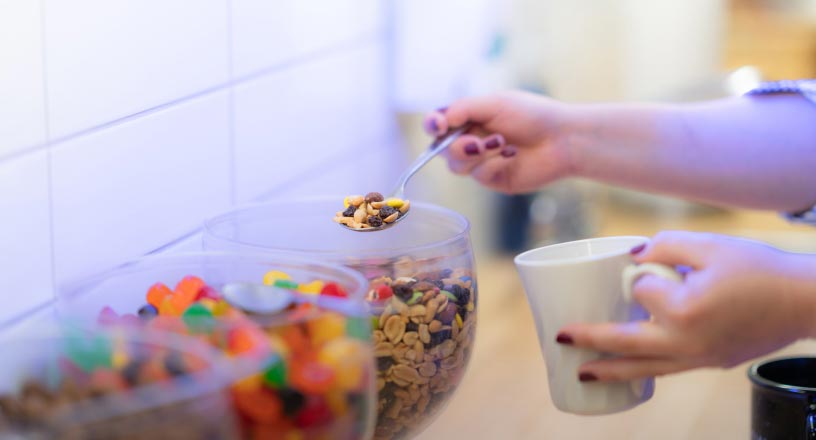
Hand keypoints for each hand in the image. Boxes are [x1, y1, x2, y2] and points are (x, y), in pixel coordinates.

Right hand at [423, 91, 575, 193]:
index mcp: (469, 118)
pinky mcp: (493, 179)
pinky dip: (494, 163)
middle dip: (457, 145)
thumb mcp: (495, 103)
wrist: (562, 139)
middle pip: (441, 149)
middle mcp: (471, 140)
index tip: (439, 126)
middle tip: (477, 142)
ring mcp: (481, 162)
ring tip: (502, 144)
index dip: (432, 125)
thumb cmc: (533, 115)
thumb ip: (463, 110)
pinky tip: (512, 155)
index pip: (437, 123)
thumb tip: (439, 121)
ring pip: (457, 165)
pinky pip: (479, 175)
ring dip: (477, 154)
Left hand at [555, 231, 815, 381]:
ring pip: (643, 368)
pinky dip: (642, 374)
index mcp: (682, 308)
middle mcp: (685, 340)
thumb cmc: (760, 269)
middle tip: (559, 340)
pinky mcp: (710, 363)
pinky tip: (629, 376)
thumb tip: (633, 255)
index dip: (638, 275)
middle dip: (588, 341)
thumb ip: (667, 245)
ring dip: (609, 370)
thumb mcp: (711, 245)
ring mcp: (697, 357)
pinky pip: (666, 372)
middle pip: (624, 343)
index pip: (640, 290)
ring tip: (581, 375)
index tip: (646, 265)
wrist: (805, 302)